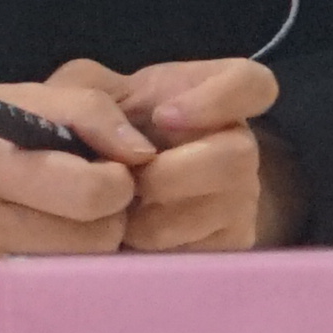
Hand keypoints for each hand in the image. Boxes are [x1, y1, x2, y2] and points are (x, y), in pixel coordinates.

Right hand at [0, 74, 145, 317]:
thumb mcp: (10, 99)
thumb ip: (86, 112)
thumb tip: (144, 155)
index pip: (92, 194)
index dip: (116, 183)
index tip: (105, 173)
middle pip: (92, 243)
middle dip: (104, 221)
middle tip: (82, 203)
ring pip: (71, 276)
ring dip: (78, 252)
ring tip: (53, 224)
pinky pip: (35, 299)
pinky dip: (43, 277)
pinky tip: (22, 250)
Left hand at [106, 54, 305, 252]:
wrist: (97, 192)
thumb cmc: (94, 132)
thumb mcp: (80, 100)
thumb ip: (89, 100)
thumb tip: (129, 147)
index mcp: (206, 94)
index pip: (252, 84)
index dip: (218, 99)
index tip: (163, 117)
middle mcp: (236, 144)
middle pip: (239, 156)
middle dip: (171, 173)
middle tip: (128, 181)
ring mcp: (239, 197)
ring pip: (219, 209)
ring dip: (157, 215)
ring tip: (119, 210)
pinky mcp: (229, 244)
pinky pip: (203, 249)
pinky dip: (158, 247)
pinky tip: (131, 236)